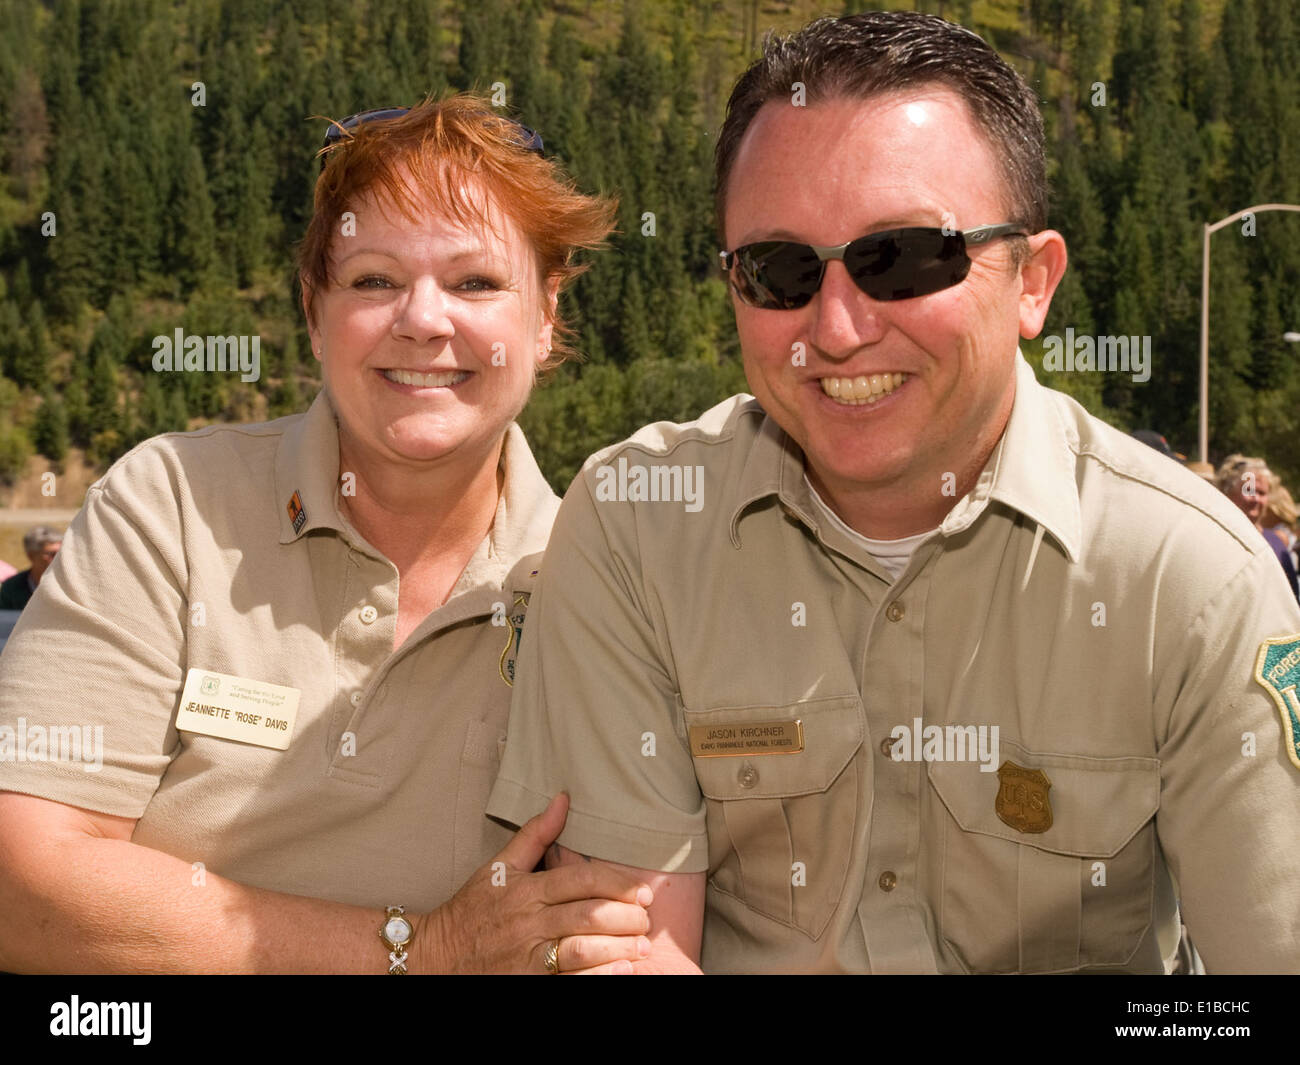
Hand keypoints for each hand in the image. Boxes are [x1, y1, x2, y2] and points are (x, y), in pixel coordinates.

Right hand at [418, 793, 653, 973]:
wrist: (434, 955)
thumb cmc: (472, 908)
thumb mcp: (499, 867)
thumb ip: (535, 834)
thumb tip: (563, 798)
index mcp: (526, 889)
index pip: (580, 881)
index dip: (616, 884)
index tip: (642, 891)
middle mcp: (528, 921)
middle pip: (586, 915)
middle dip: (625, 917)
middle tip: (647, 920)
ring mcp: (526, 955)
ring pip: (580, 949)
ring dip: (617, 948)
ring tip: (642, 949)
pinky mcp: (525, 981)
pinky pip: (565, 980)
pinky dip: (595, 977)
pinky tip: (620, 972)